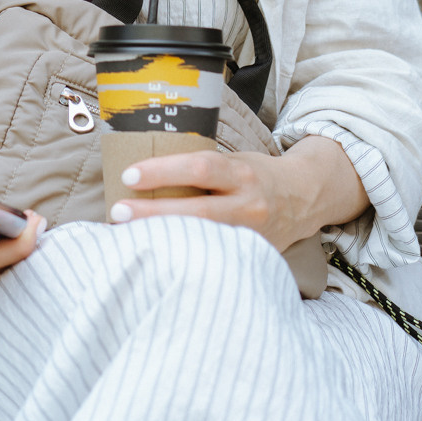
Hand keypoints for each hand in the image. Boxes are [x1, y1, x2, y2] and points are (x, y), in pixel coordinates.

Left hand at [107, 135, 367, 251]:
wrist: (303, 198)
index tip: (129, 175)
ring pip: (204, 241)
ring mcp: (252, 237)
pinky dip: (185, 258)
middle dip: (154, 213)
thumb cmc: (256, 174)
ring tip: (129, 238)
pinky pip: (214, 260)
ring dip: (165, 240)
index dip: (163, 171)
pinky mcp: (251, 259)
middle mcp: (249, 206)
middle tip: (118, 212)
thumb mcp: (235, 161)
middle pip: (197, 211)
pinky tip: (159, 259)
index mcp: (243, 173)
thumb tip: (148, 172)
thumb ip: (203, 168)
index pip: (200, 167)